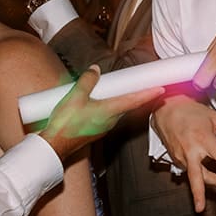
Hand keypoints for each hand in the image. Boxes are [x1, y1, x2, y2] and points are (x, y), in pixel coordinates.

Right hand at [39, 66, 163, 160]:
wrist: (54, 146)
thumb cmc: (65, 124)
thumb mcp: (74, 96)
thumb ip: (87, 81)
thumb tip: (95, 70)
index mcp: (109, 111)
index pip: (134, 100)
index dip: (149, 93)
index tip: (161, 88)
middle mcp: (110, 120)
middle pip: (127, 105)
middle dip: (135, 95)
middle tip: (143, 84)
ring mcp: (103, 127)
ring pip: (116, 110)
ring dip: (120, 100)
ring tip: (119, 90)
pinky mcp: (95, 130)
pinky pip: (106, 115)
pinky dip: (107, 107)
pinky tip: (98, 102)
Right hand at [151, 95, 215, 210]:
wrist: (165, 108)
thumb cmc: (189, 111)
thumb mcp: (214, 117)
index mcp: (202, 139)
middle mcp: (190, 151)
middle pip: (196, 177)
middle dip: (198, 194)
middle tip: (202, 208)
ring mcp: (181, 156)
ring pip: (195, 176)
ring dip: (209, 182)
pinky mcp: (176, 159)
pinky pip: (190, 170)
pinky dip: (200, 174)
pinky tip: (208, 173)